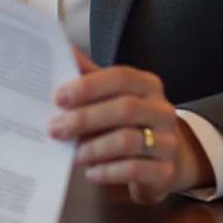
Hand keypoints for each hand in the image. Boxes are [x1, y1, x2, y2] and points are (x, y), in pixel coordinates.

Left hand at [48, 48, 212, 203]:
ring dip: (93, 148)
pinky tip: (90, 172)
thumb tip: (64, 49)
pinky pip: (134, 170)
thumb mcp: (113, 96)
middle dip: (84, 118)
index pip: (120, 78)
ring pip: (128, 141)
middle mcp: (161, 110)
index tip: (58, 97)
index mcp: (147, 85)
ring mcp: (167, 142)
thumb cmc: (130, 122)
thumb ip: (91, 77)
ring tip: (72, 154)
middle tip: (55, 129)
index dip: (88, 86)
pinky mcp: (166, 172)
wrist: (165, 159)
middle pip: (124, 108)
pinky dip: (107, 171)